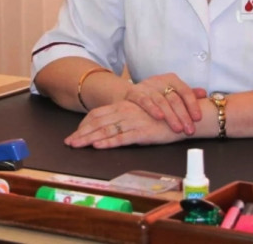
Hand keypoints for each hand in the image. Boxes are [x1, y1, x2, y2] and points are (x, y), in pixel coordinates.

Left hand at [64, 99, 188, 147]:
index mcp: (124, 106)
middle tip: (68, 142)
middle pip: (97, 122)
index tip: (75, 133)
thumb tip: (112, 123)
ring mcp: (133, 122)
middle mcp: (125, 112)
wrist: (183, 114)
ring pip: (106, 130)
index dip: (84, 124)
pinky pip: (122, 138)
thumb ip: (126, 115)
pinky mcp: (142, 133)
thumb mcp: (140, 112)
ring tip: (76, 145)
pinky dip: (108, 142)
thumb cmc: (162, 114)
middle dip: (81, 133)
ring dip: (89, 139)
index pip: (98, 114)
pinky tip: (97, 146)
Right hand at [123, 74, 206, 134]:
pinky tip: (159, 117)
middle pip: (174, 98)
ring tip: (178, 129)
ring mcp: (147, 87)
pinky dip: (152, 109)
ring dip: (170, 116)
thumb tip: (204, 94)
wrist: (131, 92)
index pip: (185, 91)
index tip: (198, 118)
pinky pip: (144, 101)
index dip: (193, 105)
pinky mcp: (135, 93)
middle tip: (190, 130)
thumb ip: (188, 93)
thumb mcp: (172, 90)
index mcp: (172, 79)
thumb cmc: (156, 93)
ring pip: (161, 101)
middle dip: (183, 115)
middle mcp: (160, 81)